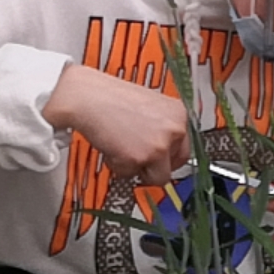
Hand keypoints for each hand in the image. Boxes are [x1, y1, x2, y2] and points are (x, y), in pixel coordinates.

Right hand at [44, 65, 191, 184]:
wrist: (88, 97)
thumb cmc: (111, 98)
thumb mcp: (150, 108)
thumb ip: (161, 128)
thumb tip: (164, 148)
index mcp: (179, 114)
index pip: (185, 148)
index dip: (169, 156)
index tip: (161, 159)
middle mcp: (174, 130)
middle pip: (175, 166)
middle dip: (157, 167)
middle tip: (139, 159)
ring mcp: (159, 145)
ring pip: (156, 177)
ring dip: (137, 168)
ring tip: (122, 148)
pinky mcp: (140, 158)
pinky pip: (130, 174)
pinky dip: (118, 166)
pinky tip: (112, 147)